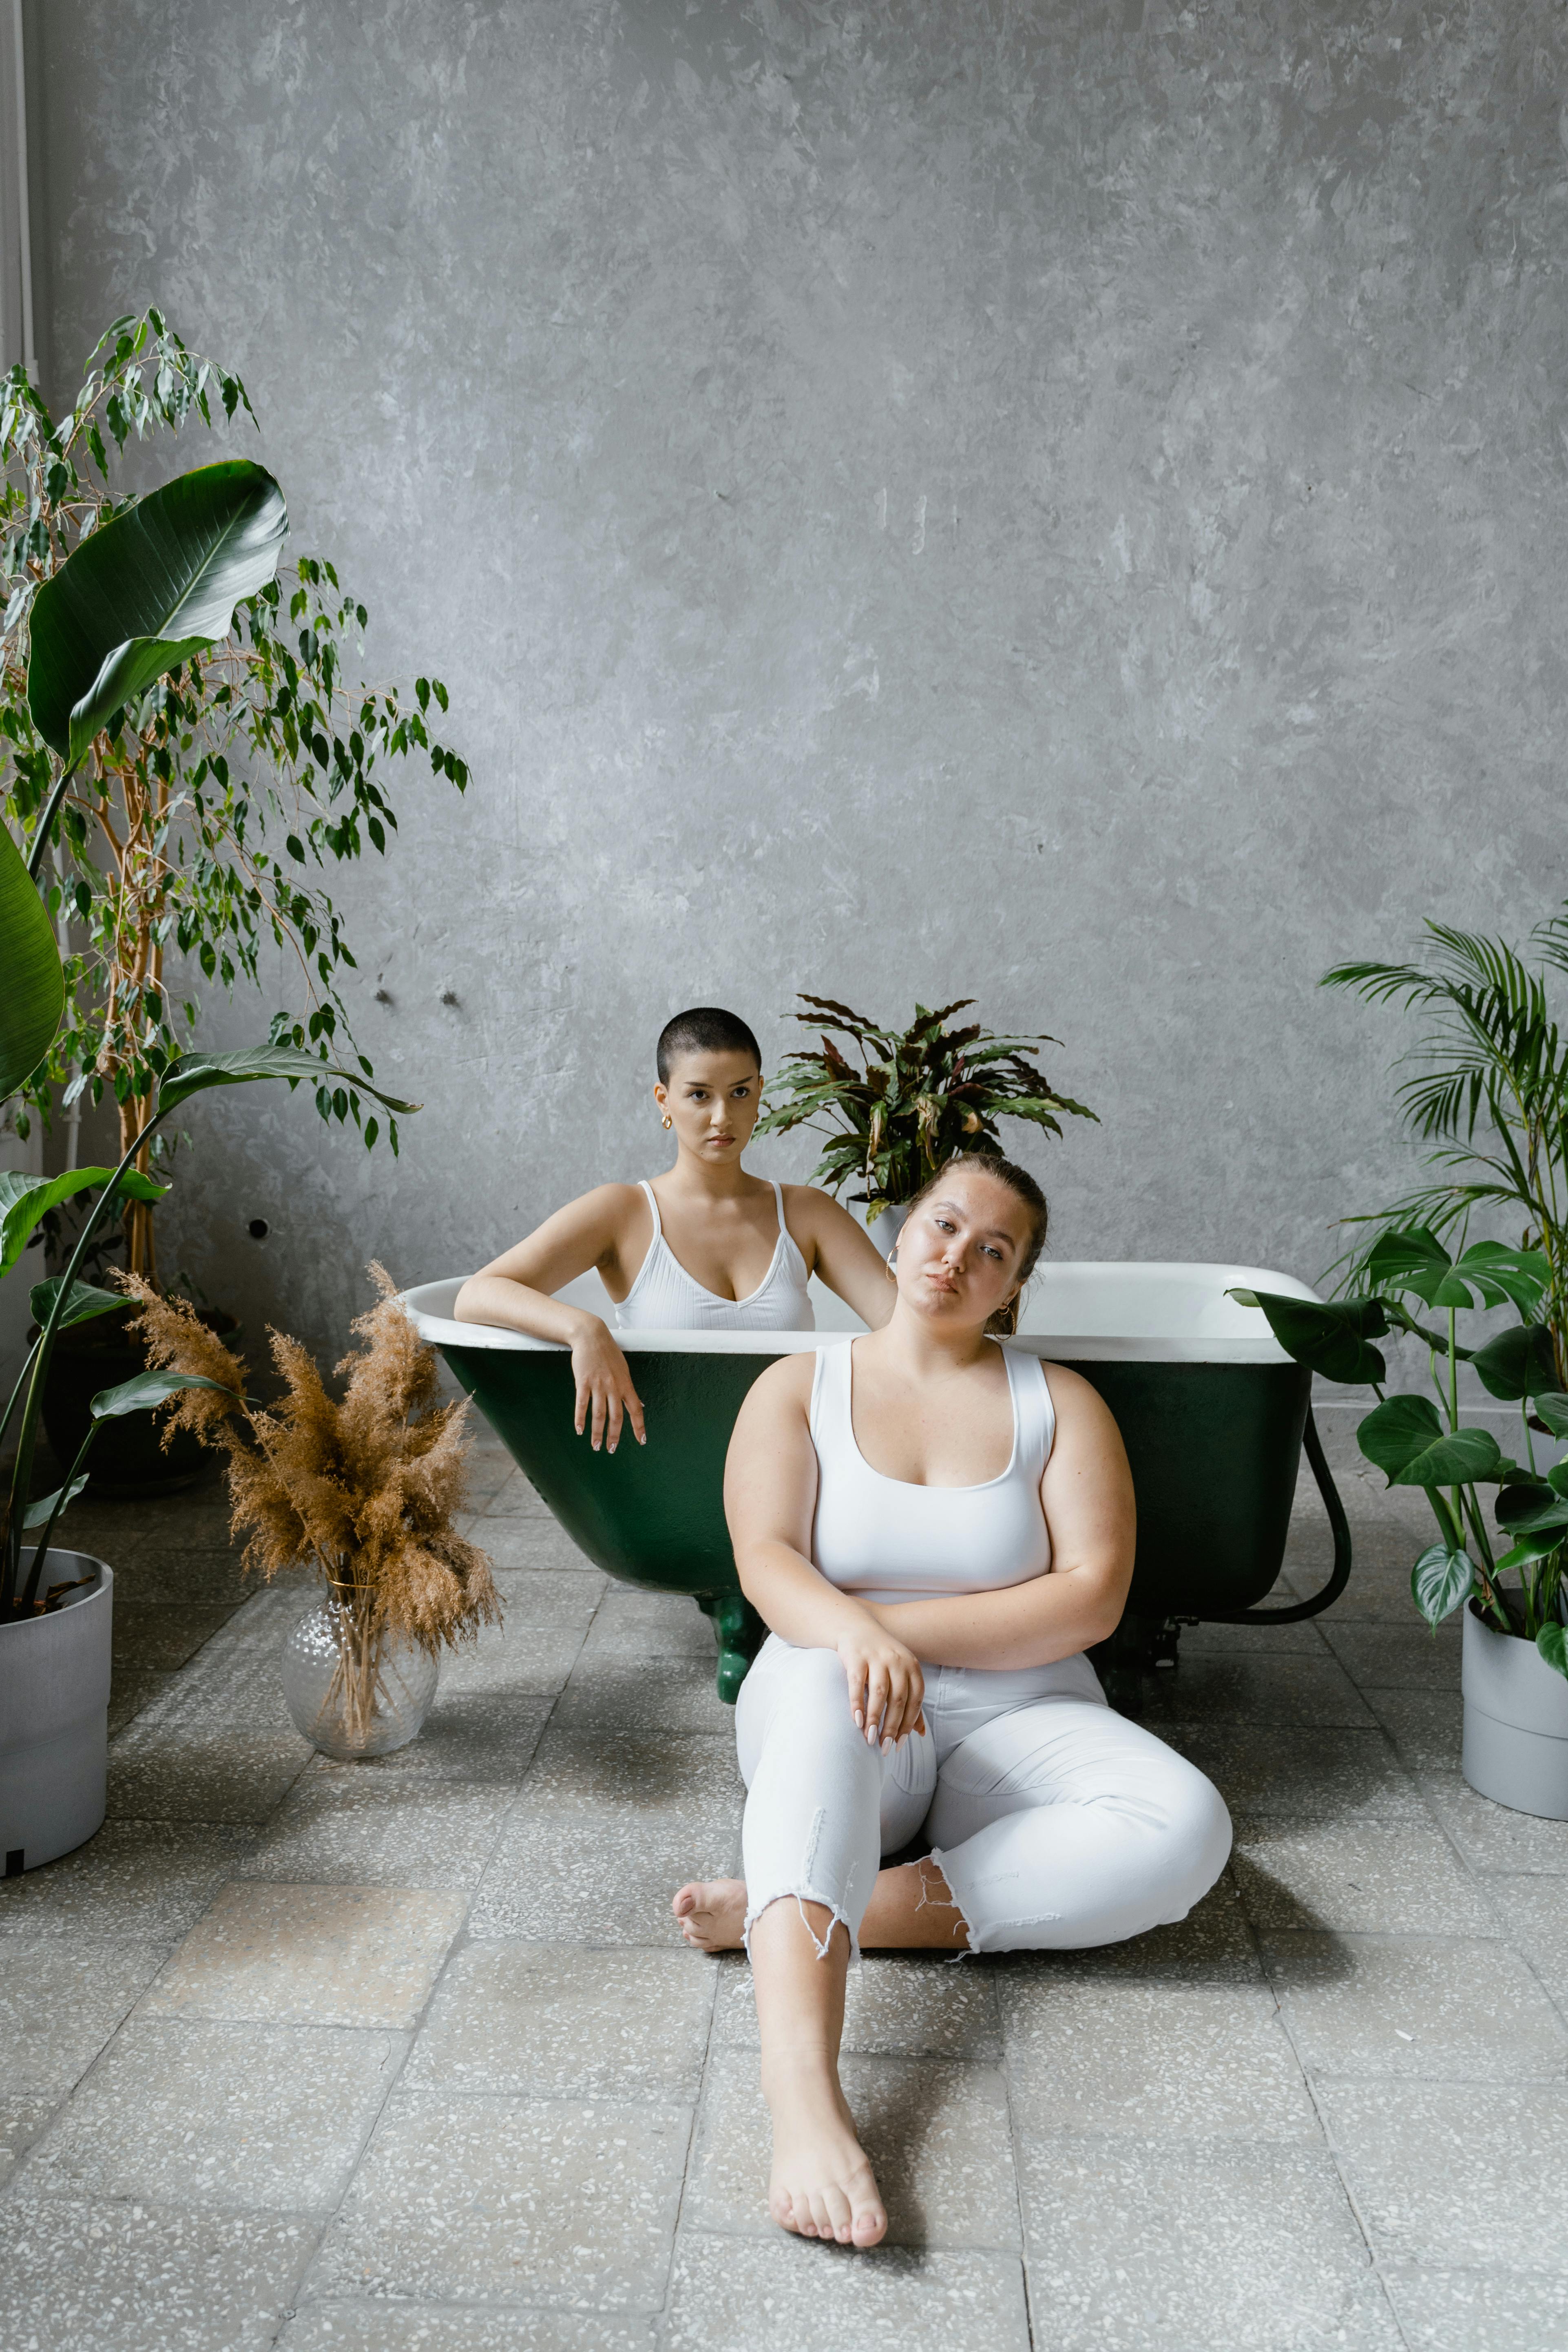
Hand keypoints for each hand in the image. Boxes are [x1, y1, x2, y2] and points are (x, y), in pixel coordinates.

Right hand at [569, 1318, 645, 1452]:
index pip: (636, 1409)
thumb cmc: (607, 1352)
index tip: (642, 1441)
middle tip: (611, 1450)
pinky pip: (582, 1404)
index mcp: (626, 1384)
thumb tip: (637, 1403)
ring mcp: (598, 1385)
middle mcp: (614, 1387)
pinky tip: (579, 1430)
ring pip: (599, 1414)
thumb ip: (627, 1387)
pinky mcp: (583, 1382)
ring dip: (597, 1433)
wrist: (591, 1336)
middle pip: (616, 1417)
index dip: (639, 1427)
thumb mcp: (623, 1368)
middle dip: (614, 1436)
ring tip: (595, 1446)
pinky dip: (580, 1419)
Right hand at [837, 1624, 924, 1751]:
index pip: (915, 1700)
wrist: (856, 1628)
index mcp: (912, 1667)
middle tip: (884, 1747)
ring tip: (869, 1739)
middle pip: (899, 1700)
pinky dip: (857, 1704)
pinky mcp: (856, 1657)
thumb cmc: (882, 1658)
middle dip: (892, 1727)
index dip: (908, 1724)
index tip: (900, 1745)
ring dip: (875, 1719)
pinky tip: (857, 1721)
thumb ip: (911, 1702)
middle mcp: (897, 1661)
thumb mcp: (901, 1675)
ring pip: (880, 1693)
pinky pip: (857, 1684)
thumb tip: (921, 1732)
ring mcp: (876, 1657)